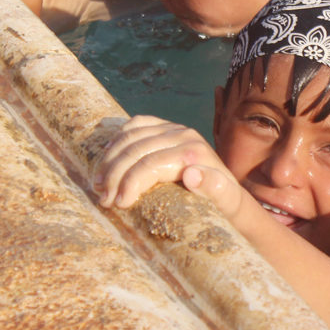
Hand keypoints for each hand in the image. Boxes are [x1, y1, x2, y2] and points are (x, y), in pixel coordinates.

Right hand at [94, 115, 245, 218]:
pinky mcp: (167, 127)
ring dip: (110, 160)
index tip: (117, 204)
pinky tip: (108, 156)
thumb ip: (215, 189)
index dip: (129, 183)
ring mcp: (174, 128)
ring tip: (98, 184)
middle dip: (114, 175)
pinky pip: (137, 124)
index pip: (151, 164)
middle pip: (137, 150)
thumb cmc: (225, 204)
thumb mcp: (228, 203)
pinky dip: (119, 138)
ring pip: (131, 136)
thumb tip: (191, 174)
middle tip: (102, 199)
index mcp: (194, 153)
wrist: (231, 193)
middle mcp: (184, 135)